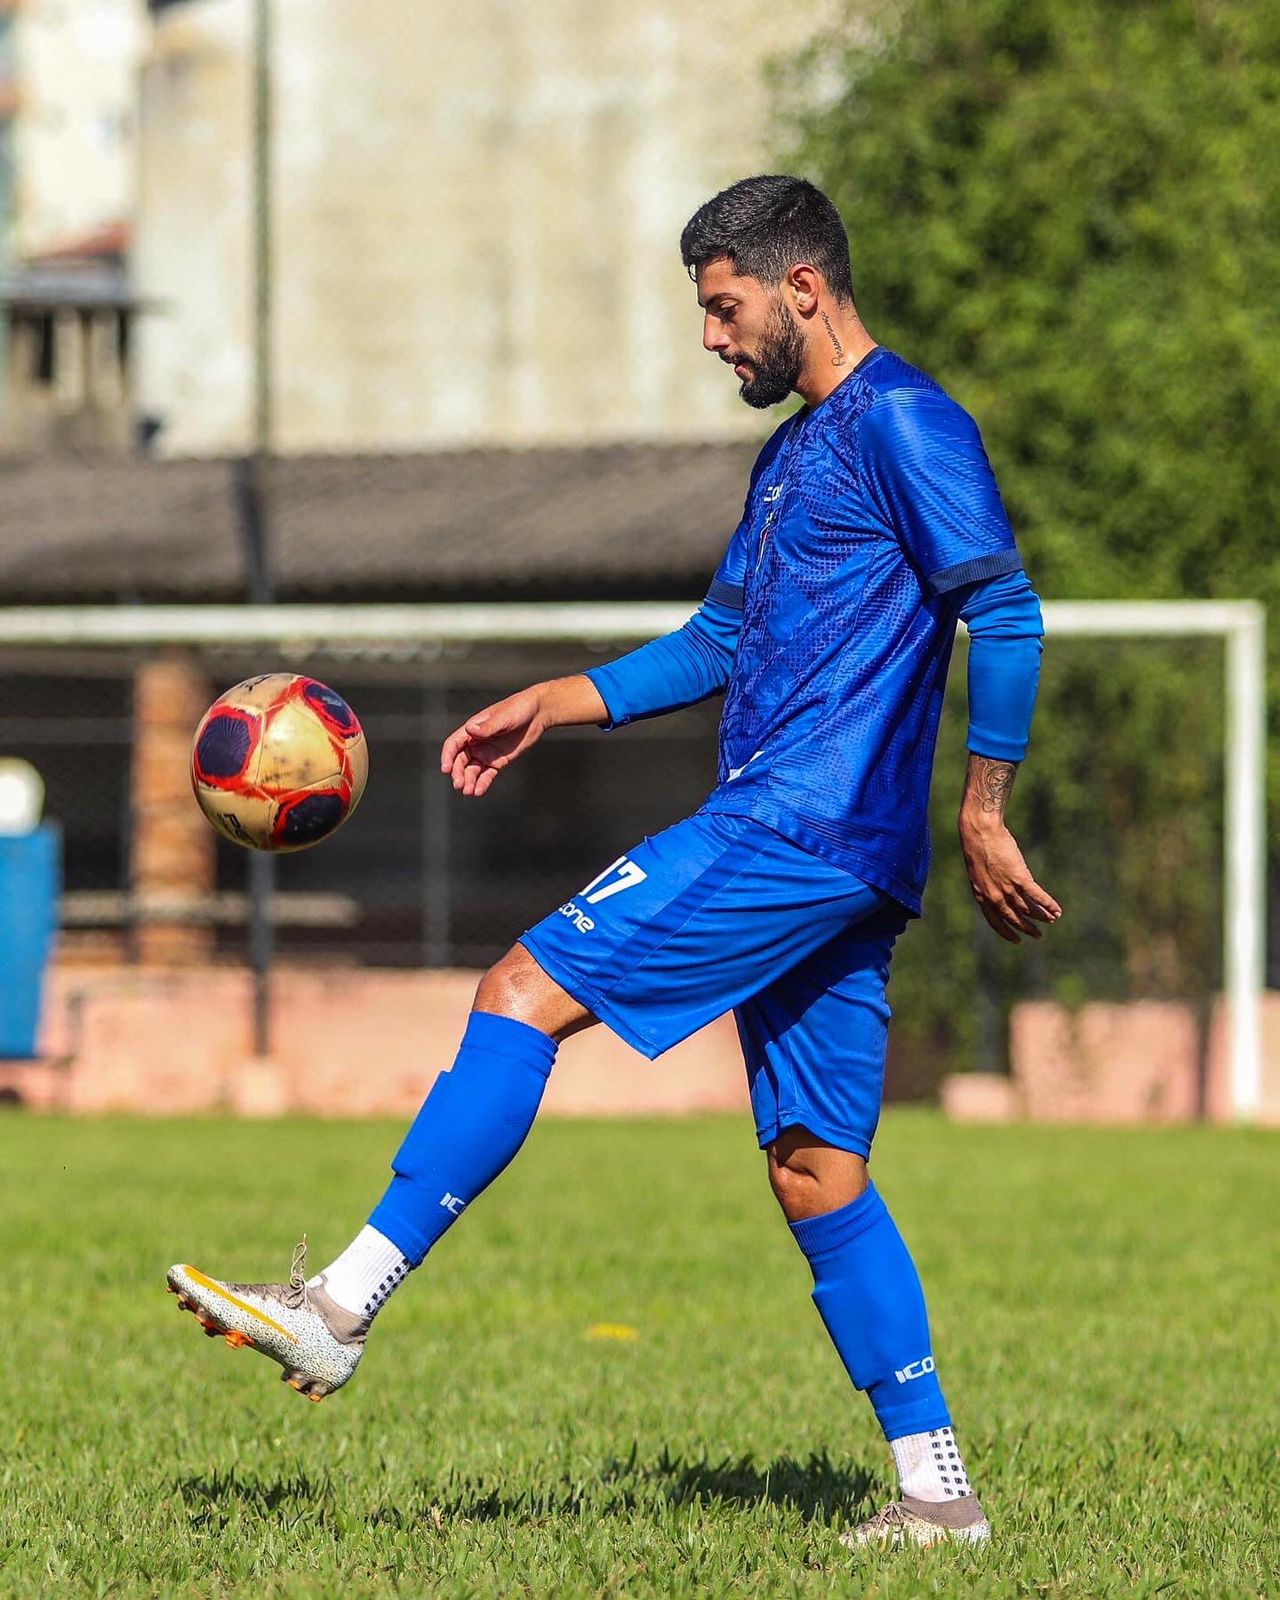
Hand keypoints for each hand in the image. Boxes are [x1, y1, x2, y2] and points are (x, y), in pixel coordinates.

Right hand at [440, 687, 549, 796]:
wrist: (537, 714)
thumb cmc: (518, 709)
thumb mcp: (503, 717)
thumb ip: (487, 727)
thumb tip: (470, 730)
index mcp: (473, 729)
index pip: (454, 744)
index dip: (448, 756)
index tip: (446, 769)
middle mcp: (476, 742)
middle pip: (460, 760)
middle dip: (458, 773)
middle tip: (459, 784)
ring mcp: (487, 753)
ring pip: (472, 770)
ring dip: (468, 781)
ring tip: (469, 791)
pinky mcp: (498, 762)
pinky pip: (487, 775)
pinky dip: (482, 783)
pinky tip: (478, 791)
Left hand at [960, 820, 1061, 943]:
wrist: (980, 831)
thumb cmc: (978, 845)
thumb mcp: (979, 870)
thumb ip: (988, 883)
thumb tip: (1001, 887)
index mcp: (981, 895)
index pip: (994, 921)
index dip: (1006, 932)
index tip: (1016, 940)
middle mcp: (994, 896)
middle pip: (1014, 918)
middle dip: (1027, 928)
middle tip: (1038, 935)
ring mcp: (1007, 889)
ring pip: (1028, 909)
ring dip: (1042, 916)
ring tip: (1052, 919)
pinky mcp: (1020, 878)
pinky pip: (1037, 897)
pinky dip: (1048, 905)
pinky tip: (1057, 910)